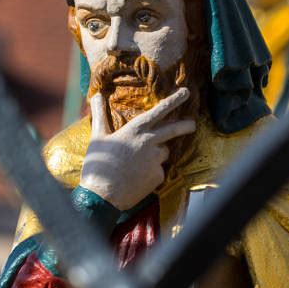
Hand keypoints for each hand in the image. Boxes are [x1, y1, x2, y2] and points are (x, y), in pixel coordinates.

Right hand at [80, 87, 195, 210]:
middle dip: (185, 126)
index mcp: (136, 130)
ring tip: (136, 163)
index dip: (174, 100)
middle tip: (192, 125)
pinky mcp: (159, 175)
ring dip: (157, 154)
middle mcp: (150, 142)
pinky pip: (159, 170)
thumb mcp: (97, 136)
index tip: (186, 92)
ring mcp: (156, 159)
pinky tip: (136, 178)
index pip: (159, 110)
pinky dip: (151, 172)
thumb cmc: (98, 164)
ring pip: (163, 152)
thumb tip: (96, 95)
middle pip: (173, 130)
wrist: (102, 195)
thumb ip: (100, 114)